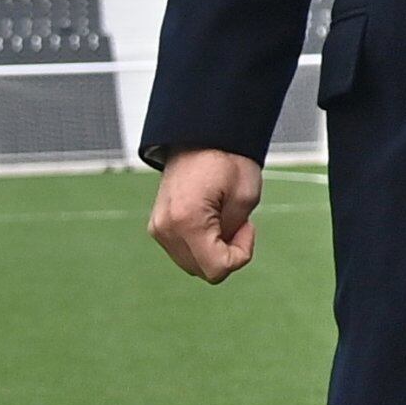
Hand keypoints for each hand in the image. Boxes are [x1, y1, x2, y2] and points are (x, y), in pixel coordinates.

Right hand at [149, 148, 264, 280]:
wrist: (199, 135)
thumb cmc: (226, 158)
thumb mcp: (245, 197)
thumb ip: (233, 234)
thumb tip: (220, 253)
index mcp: (187, 222)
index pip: (216, 269)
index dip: (240, 254)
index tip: (247, 226)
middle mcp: (166, 230)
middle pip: (203, 270)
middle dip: (226, 253)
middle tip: (238, 221)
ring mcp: (158, 229)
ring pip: (193, 264)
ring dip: (213, 250)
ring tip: (223, 217)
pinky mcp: (158, 226)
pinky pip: (184, 250)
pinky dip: (201, 244)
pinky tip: (210, 219)